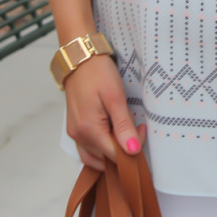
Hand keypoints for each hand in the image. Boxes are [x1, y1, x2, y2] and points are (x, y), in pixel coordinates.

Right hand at [64, 53, 145, 170]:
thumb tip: (132, 151)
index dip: (132, 148)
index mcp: (89, 130)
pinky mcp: (74, 128)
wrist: (81, 58)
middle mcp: (79, 136)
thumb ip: (123, 125)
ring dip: (112, 152)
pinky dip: (100, 150)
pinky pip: (87, 149)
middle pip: (105, 158)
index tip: (141, 128)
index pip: (115, 155)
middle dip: (123, 148)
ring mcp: (74, 133)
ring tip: (124, 132)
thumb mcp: (115, 96)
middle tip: (134, 127)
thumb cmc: (98, 73)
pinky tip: (111, 138)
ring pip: (95, 158)